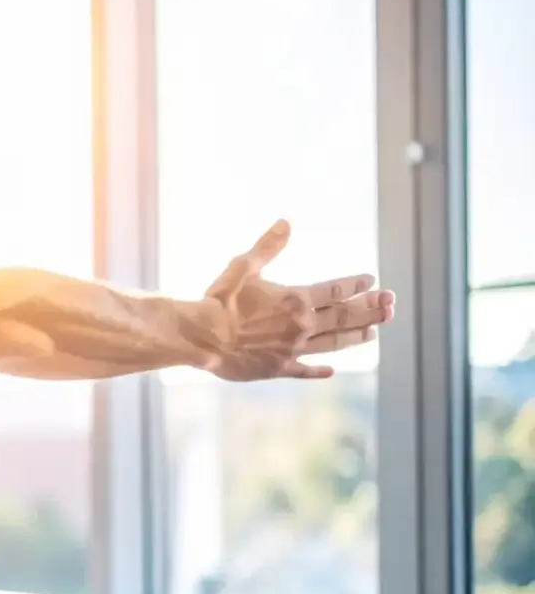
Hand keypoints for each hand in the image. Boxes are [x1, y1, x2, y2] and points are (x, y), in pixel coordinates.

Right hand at [200, 220, 394, 381]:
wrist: (203, 337)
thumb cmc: (221, 300)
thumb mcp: (244, 266)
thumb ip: (268, 246)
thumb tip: (286, 222)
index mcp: (296, 299)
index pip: (337, 290)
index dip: (357, 285)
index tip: (372, 280)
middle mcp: (302, 325)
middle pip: (345, 317)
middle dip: (370, 310)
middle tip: (390, 305)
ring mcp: (293, 349)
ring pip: (334, 344)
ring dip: (356, 337)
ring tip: (373, 333)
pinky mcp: (278, 368)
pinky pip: (306, 370)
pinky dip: (320, 371)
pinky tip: (332, 371)